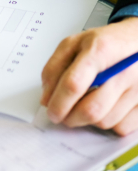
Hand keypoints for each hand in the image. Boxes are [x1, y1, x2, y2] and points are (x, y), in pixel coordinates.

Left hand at [41, 17, 137, 134]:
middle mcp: (123, 70)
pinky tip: (106, 107)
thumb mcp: (75, 43)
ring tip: (87, 104)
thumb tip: (47, 98)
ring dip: (89, 120)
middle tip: (64, 114)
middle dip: (71, 118)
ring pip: (106, 122)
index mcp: (100, 50)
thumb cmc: (107, 43)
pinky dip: (109, 123)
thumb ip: (55, 67)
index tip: (52, 111)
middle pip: (91, 109)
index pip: (74, 84)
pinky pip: (122, 128)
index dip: (59, 103)